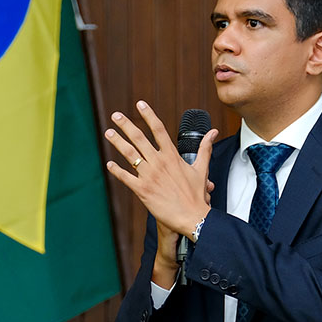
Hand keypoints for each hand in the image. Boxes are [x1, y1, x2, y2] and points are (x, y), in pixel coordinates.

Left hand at [104, 101, 216, 281]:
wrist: (192, 217)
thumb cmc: (196, 195)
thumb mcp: (201, 168)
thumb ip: (204, 148)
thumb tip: (213, 132)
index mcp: (172, 155)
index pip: (158, 129)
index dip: (148, 115)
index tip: (140, 104)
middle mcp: (159, 163)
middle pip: (139, 138)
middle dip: (126, 125)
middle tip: (115, 115)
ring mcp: (149, 176)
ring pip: (130, 155)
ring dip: (118, 142)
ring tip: (108, 133)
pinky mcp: (142, 191)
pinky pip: (126, 178)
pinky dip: (116, 171)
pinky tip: (109, 165)